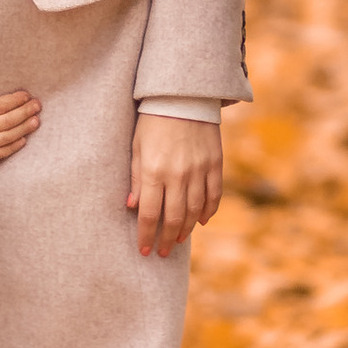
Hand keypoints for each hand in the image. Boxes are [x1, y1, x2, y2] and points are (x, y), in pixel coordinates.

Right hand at [0, 72, 42, 173]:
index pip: (0, 105)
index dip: (15, 99)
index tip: (26, 95)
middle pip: (9, 119)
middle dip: (25, 111)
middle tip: (38, 105)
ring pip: (10, 135)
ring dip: (24, 127)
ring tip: (36, 121)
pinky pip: (2, 152)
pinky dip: (14, 147)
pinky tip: (23, 142)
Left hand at [126, 114, 222, 260]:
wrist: (183, 95)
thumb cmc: (152, 120)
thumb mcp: (137, 147)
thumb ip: (136, 178)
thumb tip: (132, 207)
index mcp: (154, 171)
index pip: (150, 214)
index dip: (146, 236)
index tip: (144, 251)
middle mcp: (178, 175)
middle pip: (174, 218)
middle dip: (166, 239)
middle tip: (162, 252)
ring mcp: (199, 170)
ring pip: (195, 211)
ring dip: (186, 229)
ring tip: (178, 240)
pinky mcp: (215, 163)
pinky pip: (214, 195)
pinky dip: (209, 211)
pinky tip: (202, 221)